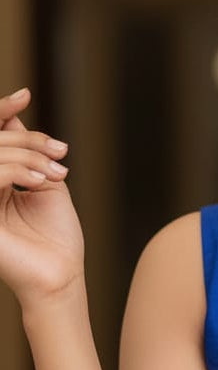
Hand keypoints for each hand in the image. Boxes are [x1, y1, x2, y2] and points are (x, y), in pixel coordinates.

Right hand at [0, 88, 83, 303]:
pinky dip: (18, 170)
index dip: (1, 112)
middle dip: (29, 140)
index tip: (24, 95)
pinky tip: (40, 180)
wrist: (61, 274)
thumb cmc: (56, 236)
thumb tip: (12, 117)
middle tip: (60, 153)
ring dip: (29, 156)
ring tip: (56, 172)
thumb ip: (27, 151)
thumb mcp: (44, 182)